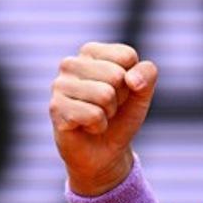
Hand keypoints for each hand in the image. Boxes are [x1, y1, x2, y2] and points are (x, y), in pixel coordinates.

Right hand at [49, 42, 157, 195]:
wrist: (104, 151)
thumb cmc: (121, 115)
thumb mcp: (142, 92)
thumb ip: (147, 74)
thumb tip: (131, 80)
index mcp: (91, 51)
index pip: (127, 56)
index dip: (132, 80)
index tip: (121, 91)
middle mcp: (70, 63)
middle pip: (116, 76)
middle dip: (120, 98)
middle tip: (107, 107)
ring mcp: (59, 85)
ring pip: (105, 95)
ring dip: (109, 113)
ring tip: (97, 116)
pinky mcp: (55, 108)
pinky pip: (93, 115)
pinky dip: (98, 126)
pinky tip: (86, 127)